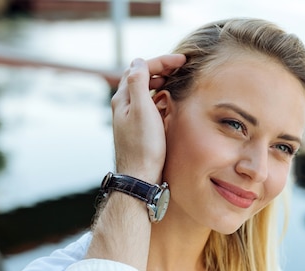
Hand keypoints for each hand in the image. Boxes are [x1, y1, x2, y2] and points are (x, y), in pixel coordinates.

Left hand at [110, 55, 185, 182]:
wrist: (140, 177)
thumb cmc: (143, 147)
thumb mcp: (142, 110)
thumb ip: (138, 83)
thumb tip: (138, 62)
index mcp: (123, 98)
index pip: (140, 68)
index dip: (161, 61)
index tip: (182, 60)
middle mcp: (123, 106)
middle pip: (139, 77)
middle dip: (159, 68)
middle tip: (180, 67)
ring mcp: (130, 118)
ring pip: (143, 91)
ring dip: (158, 82)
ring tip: (175, 80)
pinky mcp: (137, 129)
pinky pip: (147, 105)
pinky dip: (158, 97)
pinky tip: (167, 102)